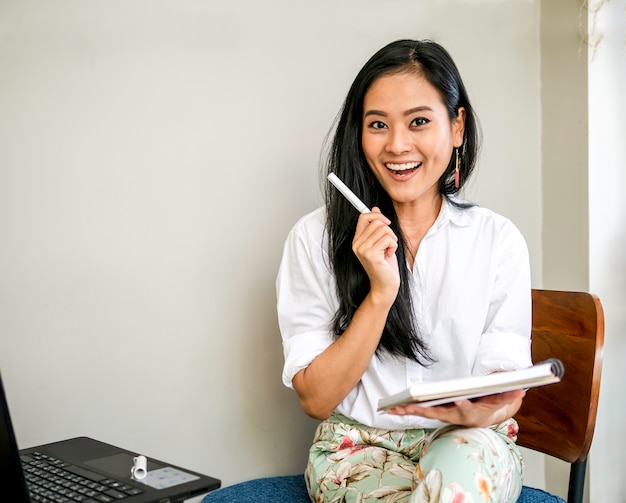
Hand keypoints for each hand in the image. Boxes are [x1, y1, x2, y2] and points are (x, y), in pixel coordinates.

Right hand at [352, 207, 399, 303]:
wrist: (385, 285)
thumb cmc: (385, 266)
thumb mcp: (381, 243)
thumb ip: (376, 227)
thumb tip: (375, 209)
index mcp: (357, 240)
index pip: (364, 217)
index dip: (376, 215)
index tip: (386, 221)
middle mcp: (357, 244)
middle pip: (377, 221)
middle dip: (389, 231)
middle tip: (388, 245)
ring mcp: (362, 249)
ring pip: (384, 229)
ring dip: (392, 239)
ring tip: (388, 251)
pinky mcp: (371, 254)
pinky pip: (388, 239)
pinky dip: (393, 246)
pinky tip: (389, 255)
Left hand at [386, 389, 525, 426]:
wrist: (484, 416)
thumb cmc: (490, 406)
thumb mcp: (501, 401)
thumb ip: (508, 395)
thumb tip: (520, 389)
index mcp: (470, 413)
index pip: (466, 410)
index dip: (463, 405)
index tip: (459, 400)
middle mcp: (453, 416)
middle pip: (437, 414)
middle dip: (423, 410)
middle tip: (409, 406)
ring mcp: (442, 414)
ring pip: (424, 413)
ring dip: (408, 411)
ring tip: (393, 408)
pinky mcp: (435, 411)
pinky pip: (419, 410)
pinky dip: (406, 409)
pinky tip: (393, 408)